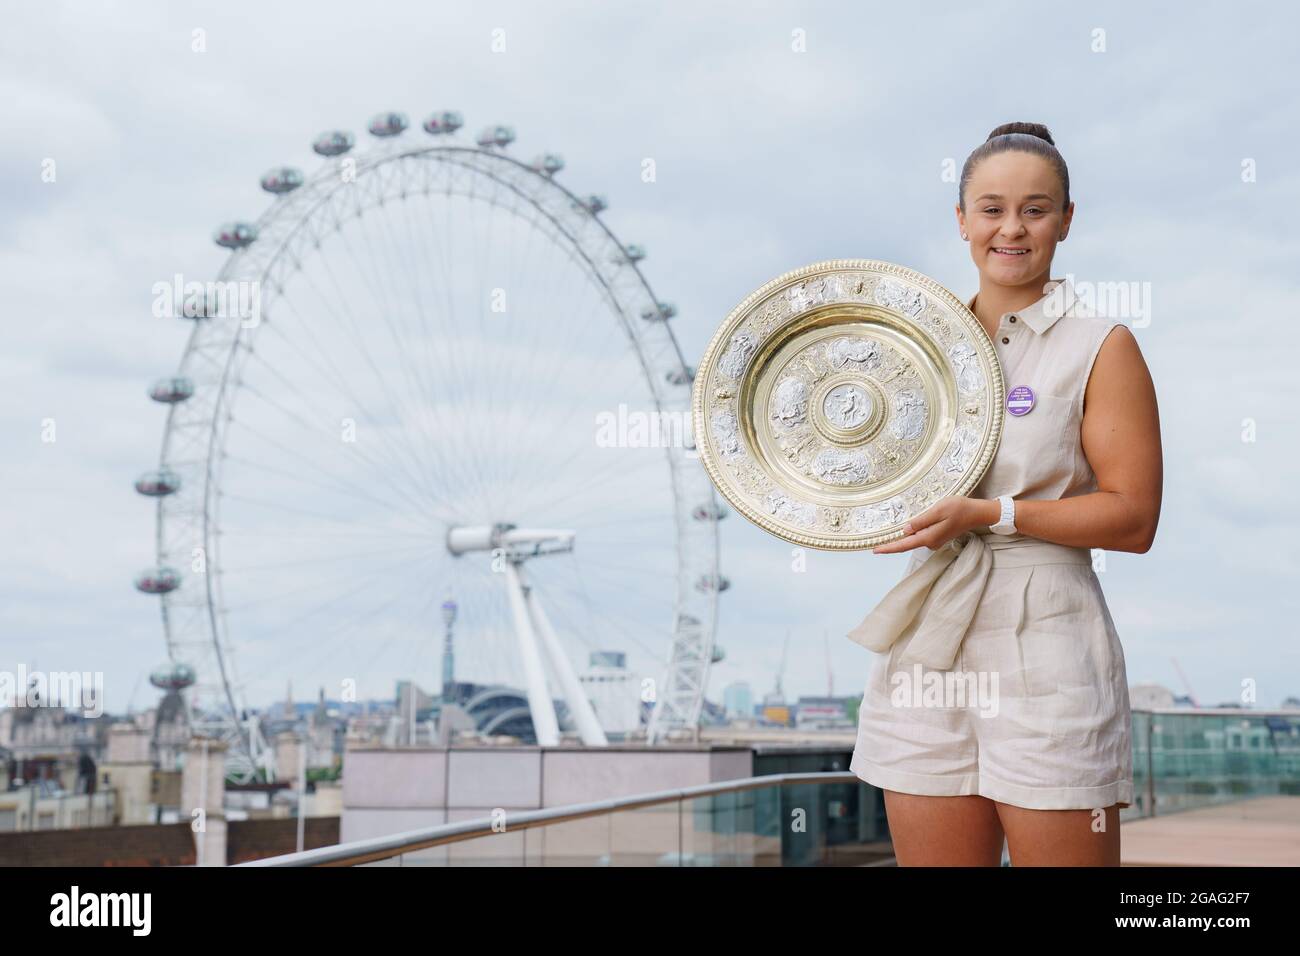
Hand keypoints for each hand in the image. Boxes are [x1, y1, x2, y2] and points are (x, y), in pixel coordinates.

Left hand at [871, 497, 997, 554]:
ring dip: (908, 532)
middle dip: (895, 539)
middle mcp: (930, 542)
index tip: (875, 550)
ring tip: (904, 524)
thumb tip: (905, 530)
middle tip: (879, 538)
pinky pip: (922, 534)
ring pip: (915, 536)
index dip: (889, 548)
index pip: (904, 545)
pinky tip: (915, 522)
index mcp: (928, 537)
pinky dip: (916, 529)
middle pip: (907, 542)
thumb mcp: (938, 511)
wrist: (977, 512)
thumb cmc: (959, 508)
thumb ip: (921, 521)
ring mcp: (935, 540)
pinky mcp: (938, 536)